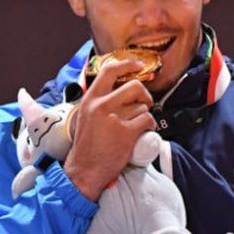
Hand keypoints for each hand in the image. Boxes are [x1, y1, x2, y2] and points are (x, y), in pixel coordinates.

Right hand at [63, 59, 155, 200]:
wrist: (84, 170)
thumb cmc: (86, 146)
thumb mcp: (85, 117)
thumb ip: (99, 102)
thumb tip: (120, 91)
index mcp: (90, 99)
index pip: (109, 70)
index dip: (128, 64)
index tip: (138, 65)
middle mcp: (102, 105)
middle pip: (134, 86)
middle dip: (144, 95)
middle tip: (144, 104)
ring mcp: (114, 118)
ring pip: (143, 107)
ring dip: (143, 116)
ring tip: (134, 127)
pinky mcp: (127, 133)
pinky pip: (148, 121)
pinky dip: (150, 127)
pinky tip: (141, 133)